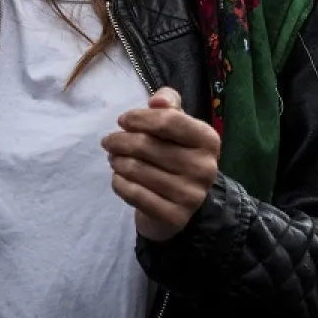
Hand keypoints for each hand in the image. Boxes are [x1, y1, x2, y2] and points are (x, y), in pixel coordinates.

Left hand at [102, 88, 220, 242]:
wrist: (180, 202)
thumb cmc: (175, 153)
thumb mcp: (177, 123)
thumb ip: (168, 103)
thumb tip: (157, 101)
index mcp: (208, 139)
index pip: (168, 120)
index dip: (140, 118)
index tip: (122, 120)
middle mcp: (204, 167)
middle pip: (147, 145)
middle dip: (120, 141)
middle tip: (108, 142)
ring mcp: (191, 195)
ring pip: (136, 170)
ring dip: (117, 161)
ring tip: (114, 158)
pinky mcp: (175, 216)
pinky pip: (134, 194)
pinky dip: (119, 183)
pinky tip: (118, 177)